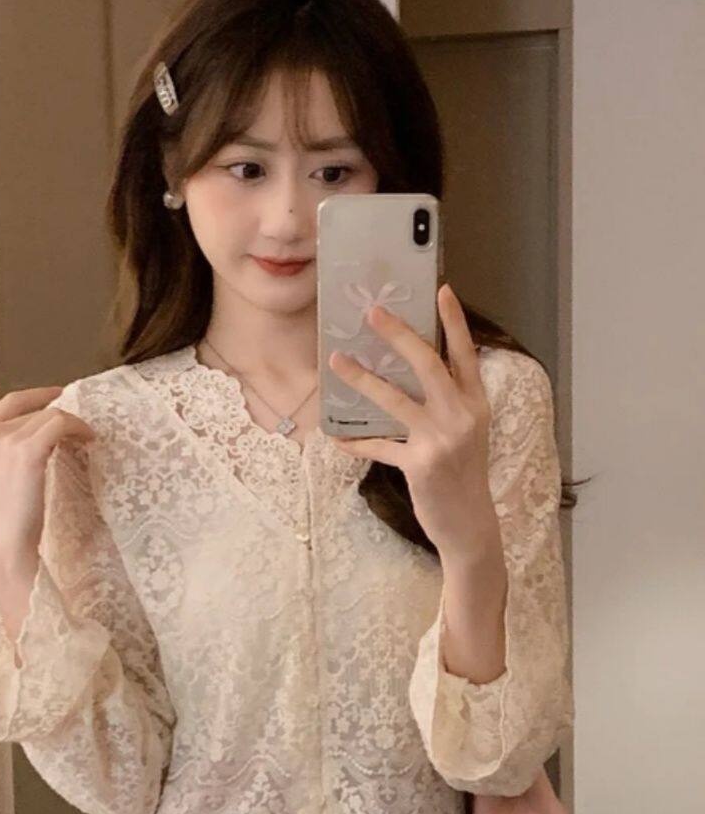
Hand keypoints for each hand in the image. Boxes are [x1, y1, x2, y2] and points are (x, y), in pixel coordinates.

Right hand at [0, 386, 96, 570]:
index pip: (13, 400)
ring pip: (53, 415)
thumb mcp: (2, 470)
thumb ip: (14, 446)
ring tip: (87, 439)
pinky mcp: (27, 451)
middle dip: (63, 418)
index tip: (61, 395)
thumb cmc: (8, 515)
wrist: (5, 541)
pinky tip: (89, 440)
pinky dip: (79, 428)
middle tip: (83, 432)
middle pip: (38, 410)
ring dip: (75, 425)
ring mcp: (6, 439)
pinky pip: (61, 424)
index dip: (40, 394)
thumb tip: (49, 430)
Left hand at [327, 282, 498, 560]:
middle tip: (373, 312)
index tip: (441, 289)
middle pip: (428, 365)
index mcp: (476, 403)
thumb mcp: (467, 431)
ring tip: (337, 360)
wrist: (469, 523)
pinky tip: (337, 438)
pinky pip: (379, 446)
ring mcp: (441, 440)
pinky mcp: (420, 465)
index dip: (454, 322)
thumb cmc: (463, 472)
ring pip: (395, 400)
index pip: (465, 354)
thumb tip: (410, 370)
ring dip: (362, 378)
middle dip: (399, 335)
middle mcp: (461, 416)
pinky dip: (356, 442)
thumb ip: (447, 401)